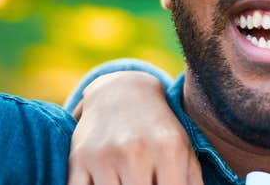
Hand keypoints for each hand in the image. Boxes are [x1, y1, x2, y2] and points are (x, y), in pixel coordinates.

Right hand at [67, 71, 202, 184]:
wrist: (122, 92)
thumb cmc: (159, 128)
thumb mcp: (183, 148)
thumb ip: (192, 180)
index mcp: (169, 150)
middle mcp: (136, 151)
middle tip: (144, 183)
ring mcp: (104, 156)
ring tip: (128, 183)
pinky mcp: (78, 159)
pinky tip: (107, 184)